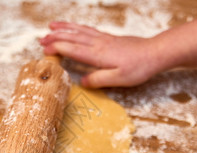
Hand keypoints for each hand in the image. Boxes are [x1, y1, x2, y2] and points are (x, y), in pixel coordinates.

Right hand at [40, 21, 159, 87]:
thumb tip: (82, 81)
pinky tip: (73, 27)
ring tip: (51, 26)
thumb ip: (99, 80)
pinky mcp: (108, 38)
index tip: (45, 49)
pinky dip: (76, 27)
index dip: (58, 48)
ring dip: (64, 28)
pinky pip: (87, 30)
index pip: (73, 49)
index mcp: (98, 55)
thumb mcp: (119, 79)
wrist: (155, 53)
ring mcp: (103, 39)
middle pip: (73, 38)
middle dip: (55, 37)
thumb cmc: (138, 68)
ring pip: (79, 31)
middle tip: (41, 40)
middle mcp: (98, 44)